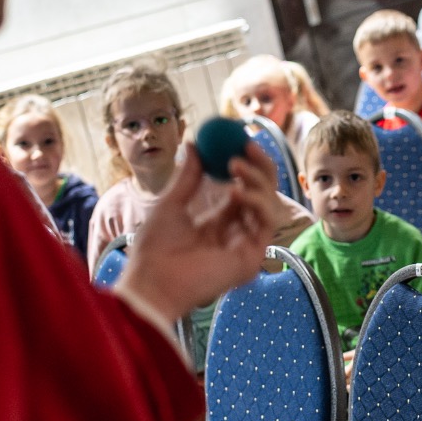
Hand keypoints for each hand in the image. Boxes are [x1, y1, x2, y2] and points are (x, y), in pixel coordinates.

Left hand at [118, 140, 280, 325]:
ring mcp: (246, 246)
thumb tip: (193, 145)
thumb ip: (187, 177)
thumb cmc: (154, 250)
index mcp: (218, 222)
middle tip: (247, 144)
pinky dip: (256, 202)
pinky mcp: (252, 258)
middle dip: (259, 167)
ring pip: (269, 205)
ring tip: (234, 165)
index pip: (242, 188)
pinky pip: (266, 223)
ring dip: (257, 180)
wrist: (152, 281)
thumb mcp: (170, 203)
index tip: (238, 139)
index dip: (245, 164)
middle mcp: (236, 233)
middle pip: (262, 195)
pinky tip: (236, 191)